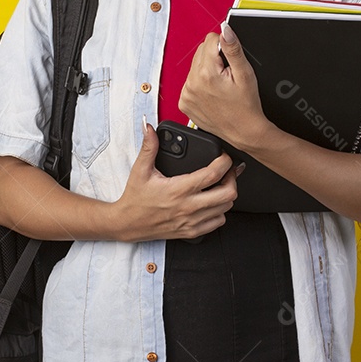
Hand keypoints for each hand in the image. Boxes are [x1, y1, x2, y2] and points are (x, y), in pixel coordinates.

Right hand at [111, 119, 239, 241]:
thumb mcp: (140, 170)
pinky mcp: (191, 232)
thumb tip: (150, 129)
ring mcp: (191, 221)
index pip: (213, 174)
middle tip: (227, 171)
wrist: (127, 224)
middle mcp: (188, 206)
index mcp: (179, 189)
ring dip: (227, 195)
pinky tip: (212, 203)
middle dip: (232, 179)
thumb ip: (149, 147)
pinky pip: (217, 223)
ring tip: (221, 185)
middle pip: (228, 194)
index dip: (225, 162)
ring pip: (226, 209)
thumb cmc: (135, 199)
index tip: (224, 156)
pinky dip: (220, 212)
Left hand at [179, 22, 270, 150]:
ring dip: (207, 70)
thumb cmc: (246, 106)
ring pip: (195, 66)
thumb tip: (225, 29)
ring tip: (220, 85)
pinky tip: (212, 92)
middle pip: (201, 52)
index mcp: (207, 73)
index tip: (231, 62)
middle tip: (227, 76)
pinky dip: (200, 83)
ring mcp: (186, 94)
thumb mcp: (245, 74)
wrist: (243, 131)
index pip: (210, 40)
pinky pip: (190, 81)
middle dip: (215, 59)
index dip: (224, 47)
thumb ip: (233, 48)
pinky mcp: (184, 102)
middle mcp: (192, 83)